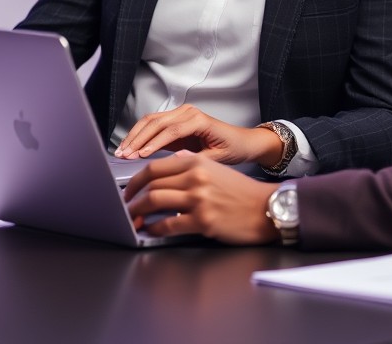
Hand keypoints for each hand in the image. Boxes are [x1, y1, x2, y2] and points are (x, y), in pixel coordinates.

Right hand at [115, 105, 281, 165]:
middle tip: (124, 154)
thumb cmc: (233, 149)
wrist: (242, 142)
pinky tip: (130, 146)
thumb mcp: (218, 159)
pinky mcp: (175, 120)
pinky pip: (153, 124)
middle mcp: (188, 113)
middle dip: (137, 139)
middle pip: (156, 122)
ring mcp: (180, 114)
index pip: (170, 131)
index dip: (152, 144)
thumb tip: (175, 163)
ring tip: (122, 151)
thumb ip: (197, 161)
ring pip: (150, 121)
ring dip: (134, 135)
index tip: (138, 156)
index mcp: (199, 120)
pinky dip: (139, 134)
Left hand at [123, 151, 279, 244]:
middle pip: (150, 184)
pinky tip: (151, 230)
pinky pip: (168, 224)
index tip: (129, 189)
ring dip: (138, 212)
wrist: (266, 208)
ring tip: (133, 219)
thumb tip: (166, 168)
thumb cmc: (242, 192)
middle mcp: (196, 177)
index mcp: (196, 161)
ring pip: (154, 201)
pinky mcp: (203, 220)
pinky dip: (154, 228)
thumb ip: (190, 165)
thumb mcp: (215, 168)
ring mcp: (199, 199)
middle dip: (132, 197)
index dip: (135, 180)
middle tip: (126, 206)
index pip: (154, 167)